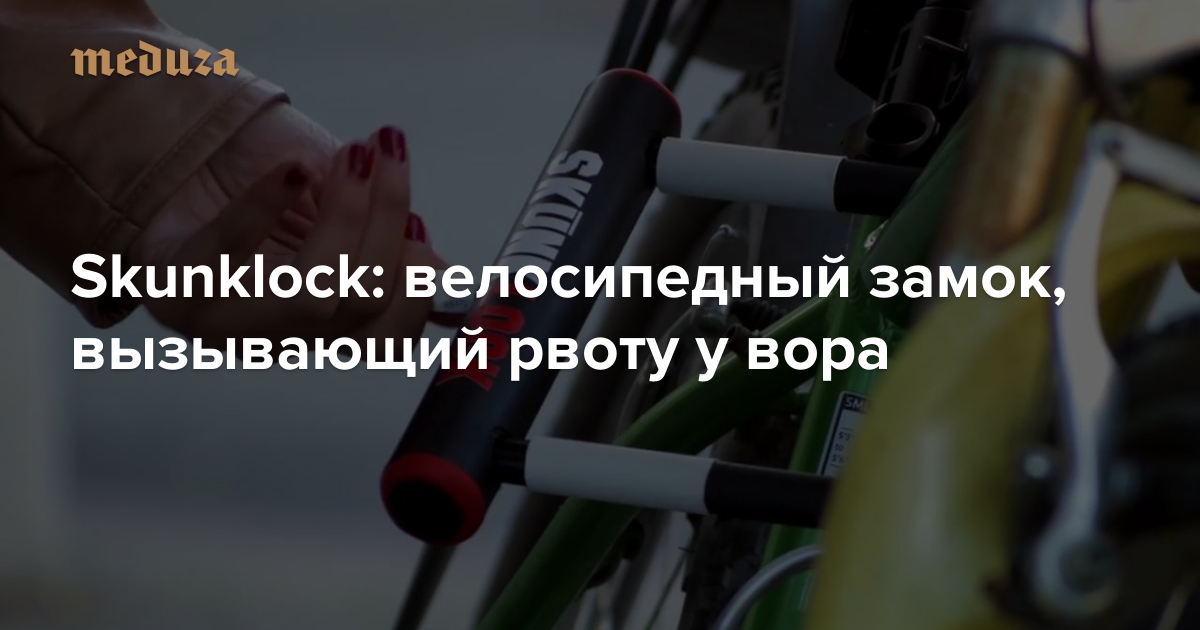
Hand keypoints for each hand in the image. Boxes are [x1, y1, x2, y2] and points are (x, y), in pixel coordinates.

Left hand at [135, 119, 446, 343]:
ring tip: (351, 153)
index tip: (420, 223)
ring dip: (345, 213)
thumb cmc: (259, 194)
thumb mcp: (336, 210)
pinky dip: (268, 208)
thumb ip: (385, 242)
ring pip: (312, 293)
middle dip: (385, 223)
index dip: (418, 287)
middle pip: (358, 304)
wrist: (173, 166)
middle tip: (385, 154)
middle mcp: (280, 335)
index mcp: (322, 325)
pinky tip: (293, 172)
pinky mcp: (180, 290)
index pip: (388, 335)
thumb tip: (442, 272)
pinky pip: (232, 255)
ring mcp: (229, 321)